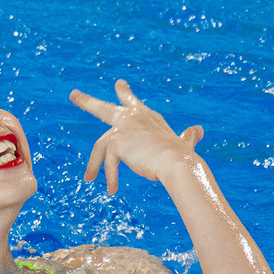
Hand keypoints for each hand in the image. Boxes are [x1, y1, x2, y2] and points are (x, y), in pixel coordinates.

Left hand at [70, 78, 206, 194]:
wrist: (177, 164)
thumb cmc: (182, 157)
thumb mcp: (183, 143)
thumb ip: (188, 136)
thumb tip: (199, 130)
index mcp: (148, 117)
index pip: (133, 103)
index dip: (125, 94)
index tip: (118, 84)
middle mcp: (133, 117)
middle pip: (104, 109)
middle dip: (87, 102)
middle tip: (73, 95)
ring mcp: (124, 128)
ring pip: (100, 146)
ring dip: (93, 164)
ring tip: (88, 178)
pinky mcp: (117, 141)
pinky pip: (109, 162)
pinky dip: (111, 176)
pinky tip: (112, 190)